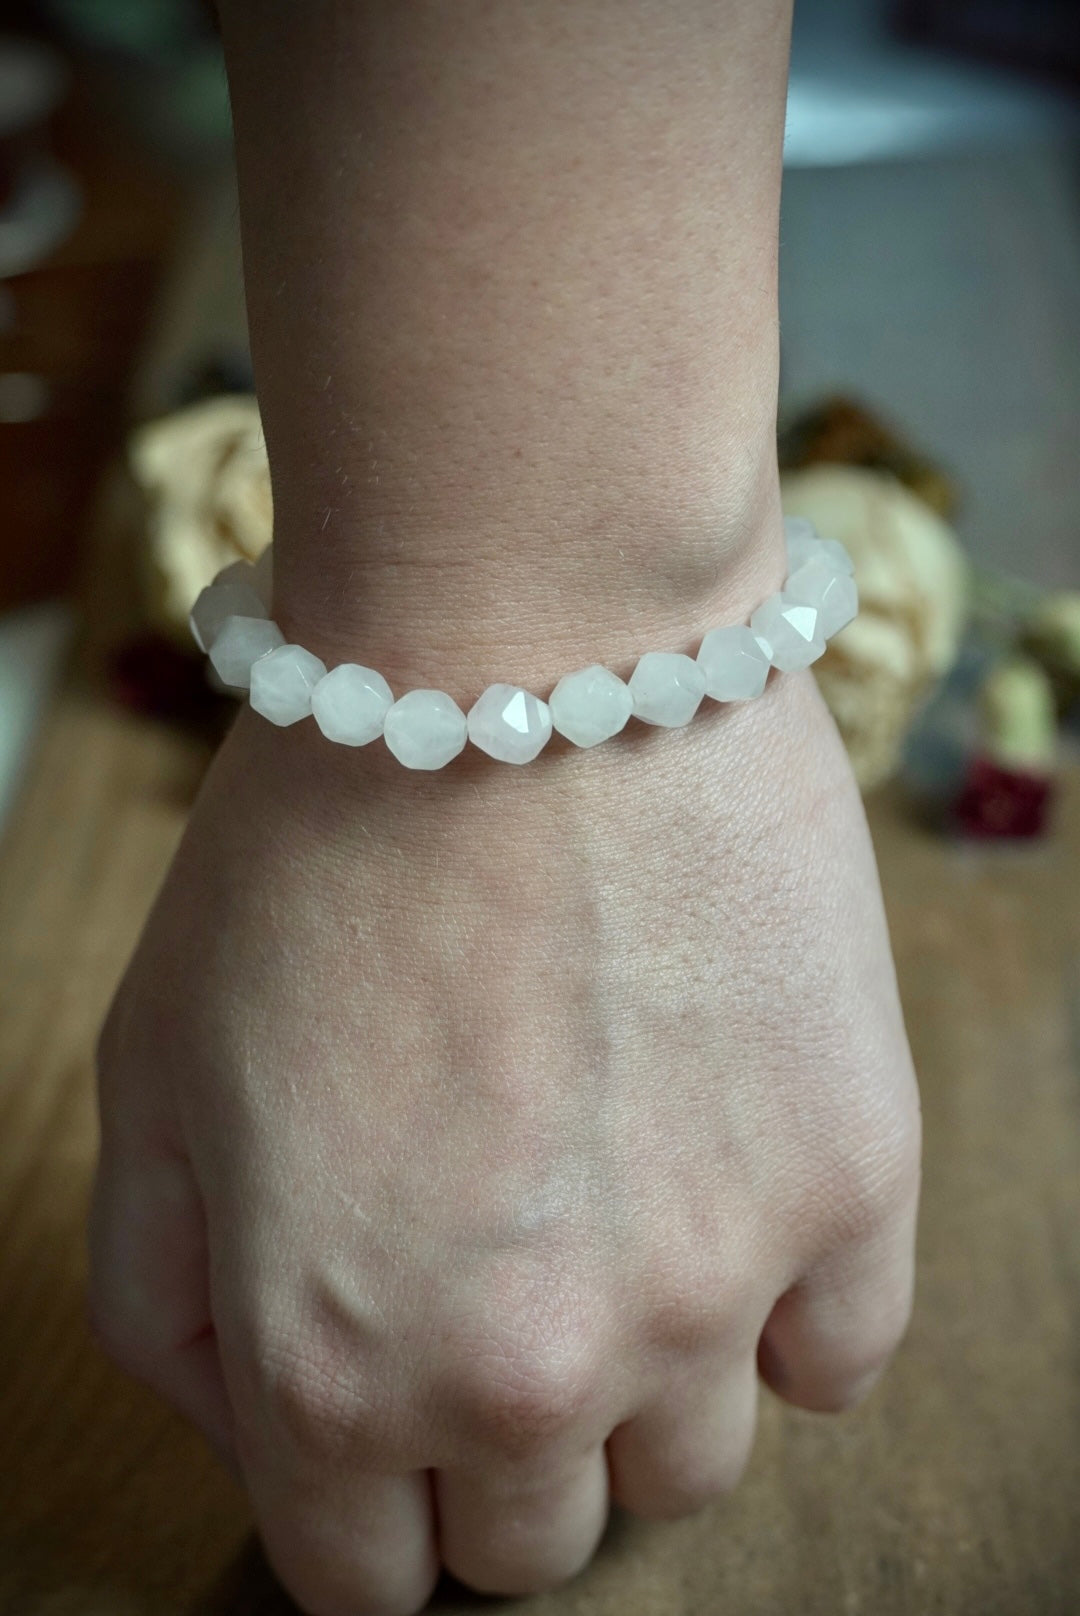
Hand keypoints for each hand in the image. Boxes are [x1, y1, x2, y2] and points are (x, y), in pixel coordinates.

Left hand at [89, 668, 919, 1615]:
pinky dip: (786, 1307)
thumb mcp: (151, 1077)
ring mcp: (714, 1281)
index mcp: (337, 1368)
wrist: (522, 654)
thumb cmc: (318, 846)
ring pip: (695, 1465)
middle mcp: (535, 1371)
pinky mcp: (850, 1175)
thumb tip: (255, 1422)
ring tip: (615, 1209)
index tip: (391, 1419)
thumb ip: (172, 1306)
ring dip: (646, 1378)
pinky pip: (841, 1356)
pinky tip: (728, 1191)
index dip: (367, 1505)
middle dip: (497, 1444)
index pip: (366, 1580)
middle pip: (538, 1538)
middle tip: (497, 1290)